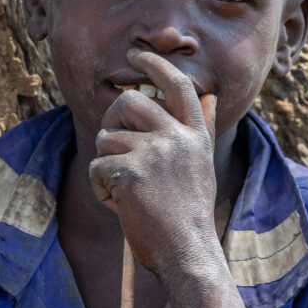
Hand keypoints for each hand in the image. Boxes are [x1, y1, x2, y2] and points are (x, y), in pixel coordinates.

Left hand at [89, 49, 218, 273]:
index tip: (136, 55)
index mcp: (195, 135)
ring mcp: (153, 154)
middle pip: (128, 103)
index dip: (155, 65)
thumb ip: (201, 128)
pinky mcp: (129, 172)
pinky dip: (101, 190)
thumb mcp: (202, 165)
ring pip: (106, 139)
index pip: (177, 86)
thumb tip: (211, 96)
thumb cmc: (191, 214)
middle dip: (111, 120)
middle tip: (113, 144)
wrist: (188, 252)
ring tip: (126, 190)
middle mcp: (177, 138)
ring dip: (106, 165)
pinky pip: (96, 168)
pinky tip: (121, 206)